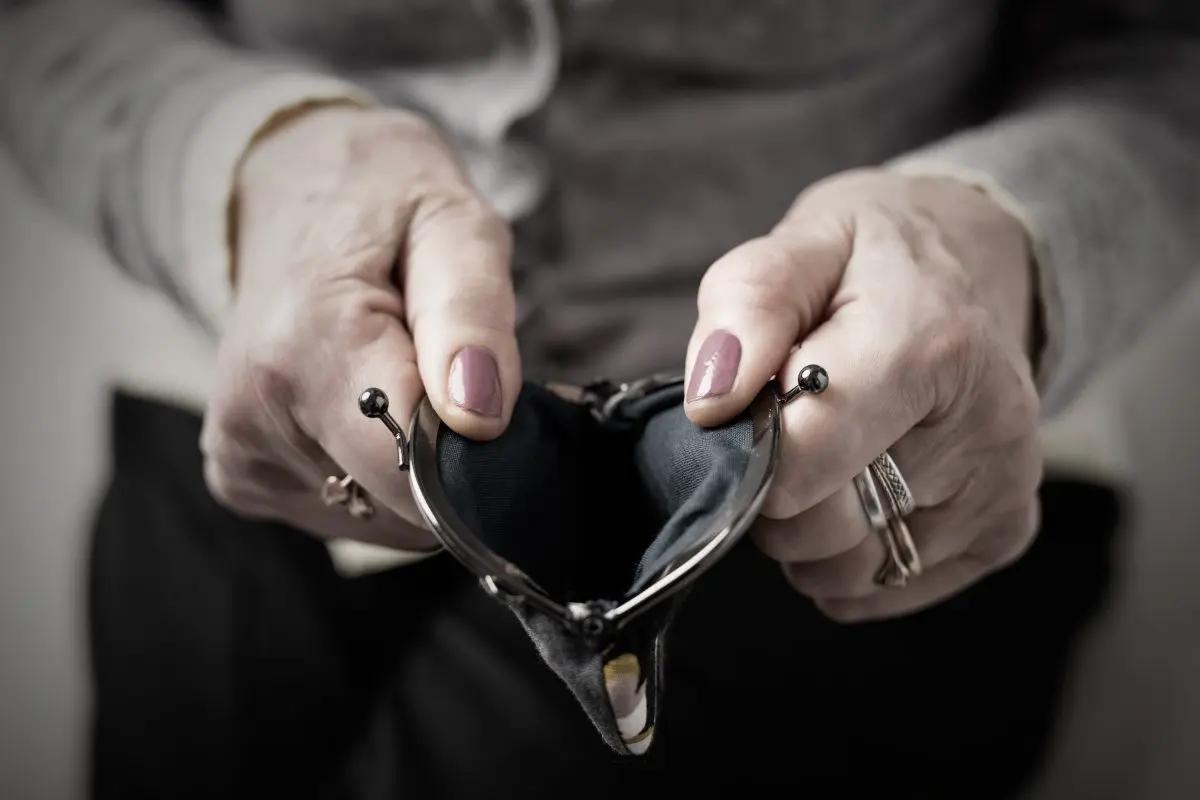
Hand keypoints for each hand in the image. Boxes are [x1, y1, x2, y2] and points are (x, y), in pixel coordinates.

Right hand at [201, 106, 519, 548]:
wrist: (298, 188)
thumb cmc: (387, 203)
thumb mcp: (455, 226)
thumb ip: (470, 319)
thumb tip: (480, 418)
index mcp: (304, 346)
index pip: (417, 470)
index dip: (484, 458)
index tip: (516, 411)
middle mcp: (253, 414)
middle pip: (403, 503)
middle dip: (458, 462)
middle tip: (468, 383)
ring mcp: (238, 453)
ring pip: (382, 518)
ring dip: (419, 471)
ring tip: (413, 385)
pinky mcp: (239, 476)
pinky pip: (348, 513)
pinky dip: (380, 479)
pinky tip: (373, 411)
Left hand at [685, 169, 1040, 620]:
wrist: (980, 266)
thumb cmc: (876, 259)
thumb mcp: (802, 243)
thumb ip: (748, 308)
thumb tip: (712, 403)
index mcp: (932, 345)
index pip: (800, 458)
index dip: (749, 444)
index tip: (753, 407)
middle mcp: (987, 430)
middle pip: (816, 527)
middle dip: (773, 487)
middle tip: (788, 425)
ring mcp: (1004, 491)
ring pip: (846, 572)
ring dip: (807, 529)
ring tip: (828, 452)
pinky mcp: (1005, 534)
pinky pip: (882, 586)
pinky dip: (849, 552)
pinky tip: (865, 483)